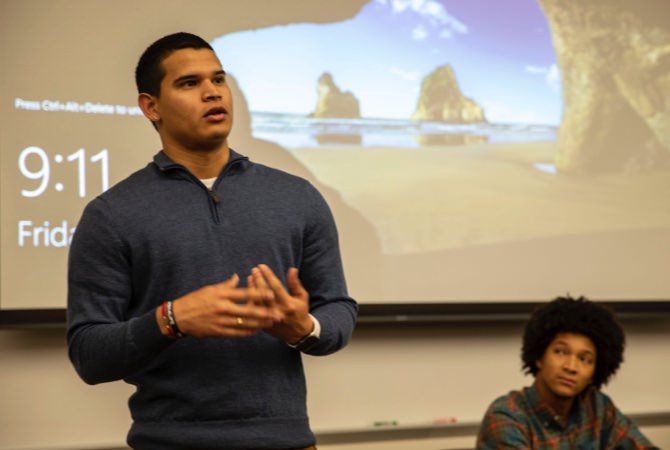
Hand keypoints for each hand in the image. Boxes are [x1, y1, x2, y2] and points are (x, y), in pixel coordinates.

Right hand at [155, 274, 282, 337]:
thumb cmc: (194, 300)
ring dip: (259, 324)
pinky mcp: (218, 331)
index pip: (244, 293)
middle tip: (278, 313)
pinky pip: (236, 332)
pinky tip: (256, 331)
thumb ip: (226, 285)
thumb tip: (237, 277)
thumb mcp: (210, 289)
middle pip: (248, 310)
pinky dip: (247, 332)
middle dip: (264, 312)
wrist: (178, 317)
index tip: (272, 293)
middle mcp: (222, 307)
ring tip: (271, 323)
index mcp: (221, 294)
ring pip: (244, 323)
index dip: (259, 293)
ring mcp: (220, 320)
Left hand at [248, 264, 312, 343]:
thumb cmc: (301, 312)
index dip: (268, 275)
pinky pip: (254, 311)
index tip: (262, 266)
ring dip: (253, 288)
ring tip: (250, 277)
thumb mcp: (302, 297)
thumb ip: (295, 283)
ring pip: (257, 301)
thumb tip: (292, 269)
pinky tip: (249, 290)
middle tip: (254, 270)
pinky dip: (250, 299)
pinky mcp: (263, 324)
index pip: (276, 286)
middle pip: (264, 293)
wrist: (298, 334)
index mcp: (288, 304)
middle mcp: (278, 311)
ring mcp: (269, 319)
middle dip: (258, 279)